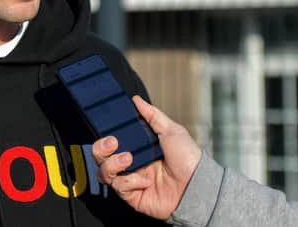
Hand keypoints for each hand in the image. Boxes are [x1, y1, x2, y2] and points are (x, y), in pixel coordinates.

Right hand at [92, 96, 201, 219]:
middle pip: (100, 156)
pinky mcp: (132, 196)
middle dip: (101, 148)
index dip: (104, 136)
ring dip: (112, 164)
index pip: (110, 141)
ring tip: (128, 160)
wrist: (197, 185)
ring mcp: (130, 180)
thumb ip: (152, 114)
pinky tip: (145, 180)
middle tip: (113, 143)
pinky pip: (119, 187)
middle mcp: (130, 163)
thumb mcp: (171, 130)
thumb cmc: (188, 158)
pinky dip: (130, 182)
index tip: (108, 131)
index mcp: (136, 147)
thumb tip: (136, 99)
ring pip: (104, 172)